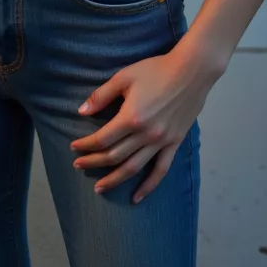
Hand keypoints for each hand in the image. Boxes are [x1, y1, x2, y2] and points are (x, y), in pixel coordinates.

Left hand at [70, 48, 217, 203]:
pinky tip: (136, 197)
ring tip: (99, 187)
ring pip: (133, 168)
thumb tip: (81, 112)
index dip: (86, 145)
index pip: (102, 139)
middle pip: (114, 156)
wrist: (192, 70)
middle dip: (93, 162)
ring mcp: (161, 141)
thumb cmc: (157, 69)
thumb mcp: (124, 77)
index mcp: (131, 117)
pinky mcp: (174, 143)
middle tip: (79, 165)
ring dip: (114, 179)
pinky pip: (160, 170)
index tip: (74, 148)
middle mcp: (146, 134)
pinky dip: (148, 186)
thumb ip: (101, 96)